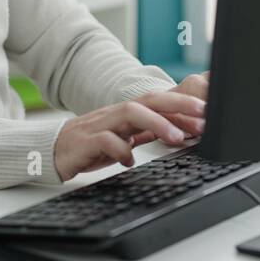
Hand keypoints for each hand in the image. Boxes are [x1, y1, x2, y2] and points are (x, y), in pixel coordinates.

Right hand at [53, 91, 205, 181]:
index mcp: (126, 113)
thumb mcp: (124, 138)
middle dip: (177, 106)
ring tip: (175, 138)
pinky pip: (106, 140)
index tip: (206, 113)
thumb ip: (146, 132)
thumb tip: (176, 131)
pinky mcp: (85, 141)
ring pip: (130, 113)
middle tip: (201, 118)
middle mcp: (115, 114)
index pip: (158, 102)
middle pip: (149, 100)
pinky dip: (121, 149)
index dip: (183, 105)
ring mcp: (100, 124)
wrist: (52, 150)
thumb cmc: (91, 144)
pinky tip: (130, 160)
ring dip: (156, 123)